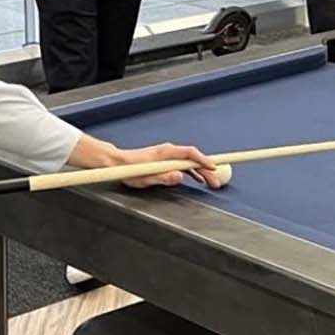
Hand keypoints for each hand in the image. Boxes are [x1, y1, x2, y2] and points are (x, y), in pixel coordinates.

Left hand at [68, 134, 224, 189]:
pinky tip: (198, 179)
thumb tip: (180, 176)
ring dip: (201, 172)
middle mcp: (169, 151)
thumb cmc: (130, 170)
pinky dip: (193, 171)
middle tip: (216, 183)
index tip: (214, 168)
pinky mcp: (165, 160)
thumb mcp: (146, 177)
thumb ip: (163, 177)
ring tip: (211, 183)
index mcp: (166, 153)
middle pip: (193, 159)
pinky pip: (184, 164)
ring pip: (190, 162)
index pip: (190, 153)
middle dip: (207, 170)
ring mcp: (168, 155)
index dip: (204, 160)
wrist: (118, 163)